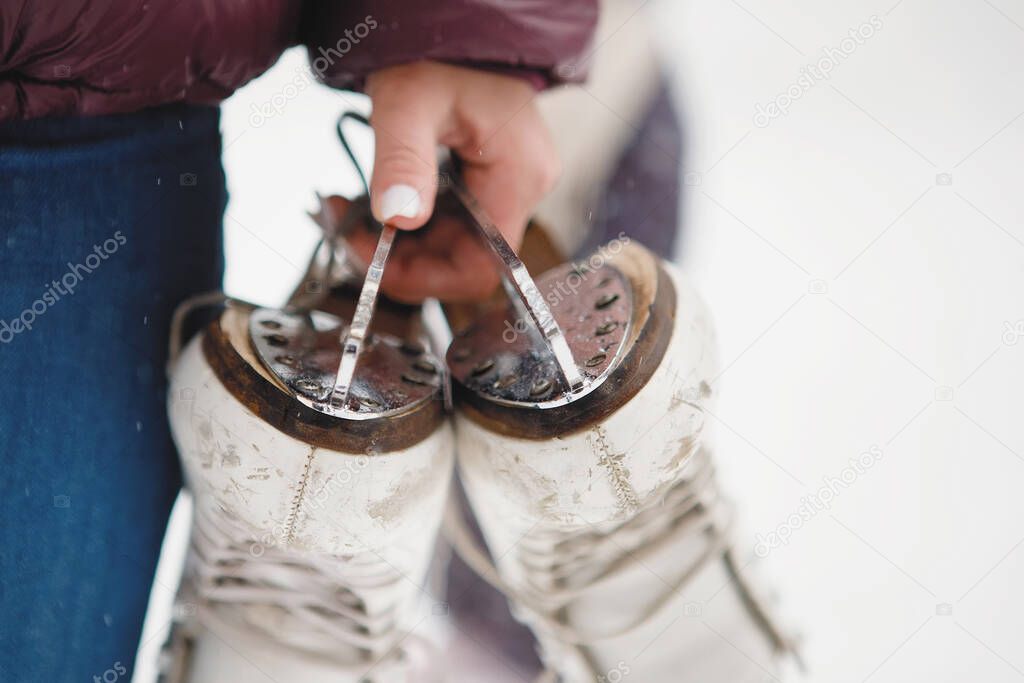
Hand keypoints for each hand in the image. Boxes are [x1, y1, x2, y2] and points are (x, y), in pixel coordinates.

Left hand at [347, 61, 558, 302]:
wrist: (450, 20)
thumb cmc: (436, 53)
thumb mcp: (407, 103)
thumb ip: (402, 161)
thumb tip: (399, 219)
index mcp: (519, 177)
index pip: (482, 267)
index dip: (427, 278)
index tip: (374, 262)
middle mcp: (523, 189)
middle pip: (463, 259)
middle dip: (401, 256)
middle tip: (344, 230)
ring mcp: (508, 185)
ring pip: (452, 244)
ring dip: (400, 240)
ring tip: (349, 212)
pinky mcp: (490, 180)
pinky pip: (451, 221)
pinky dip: (410, 218)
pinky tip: (376, 200)